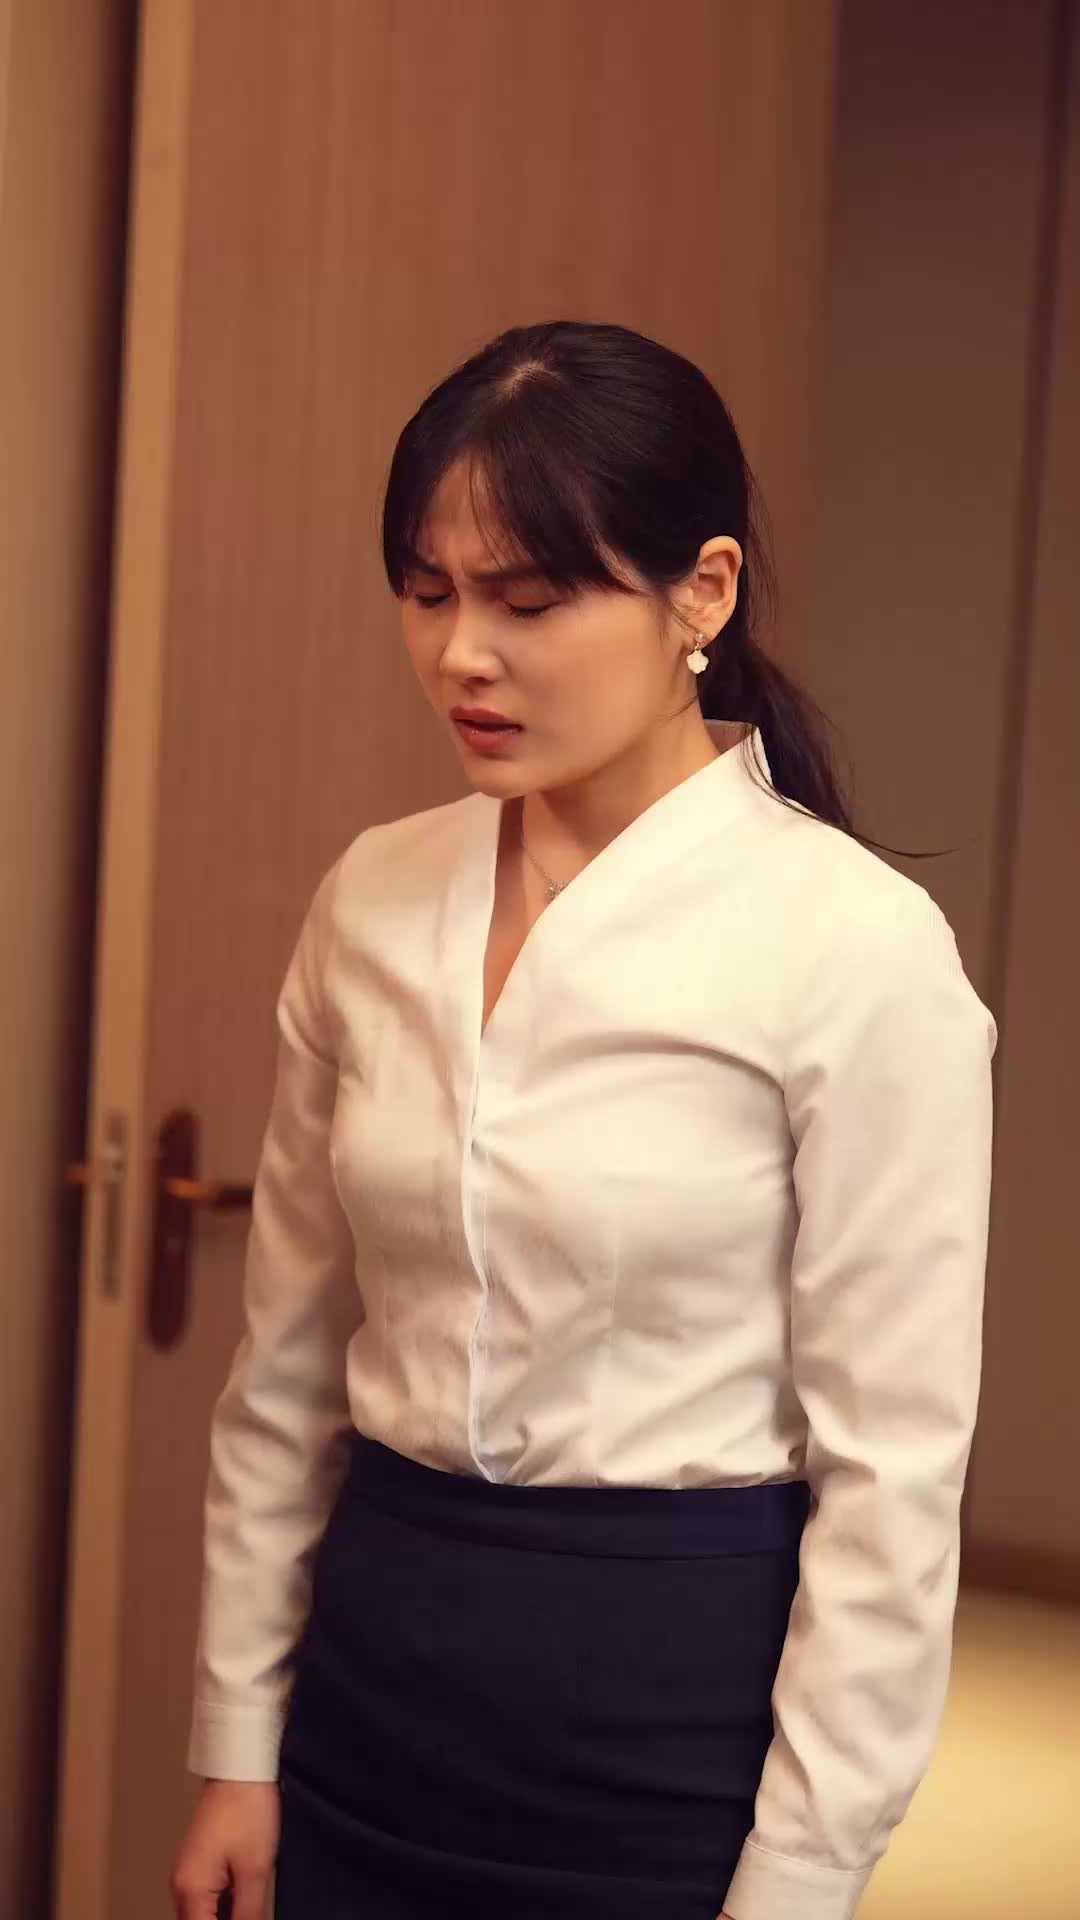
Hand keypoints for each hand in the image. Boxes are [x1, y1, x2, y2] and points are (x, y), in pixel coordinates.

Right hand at [171, 1780, 279, 1919]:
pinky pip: (205, 1901)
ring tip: (250, 1909)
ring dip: (223, 1918)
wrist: (240, 1766)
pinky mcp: (198, 1864)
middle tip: (251, 1914)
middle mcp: (181, 1885)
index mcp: (190, 1890)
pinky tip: (243, 1905)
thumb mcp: (255, 1869)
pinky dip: (222, 1909)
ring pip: (201, 1916)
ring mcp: (187, 1874)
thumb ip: (249, 1914)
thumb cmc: (246, 1807)